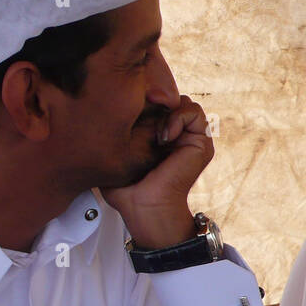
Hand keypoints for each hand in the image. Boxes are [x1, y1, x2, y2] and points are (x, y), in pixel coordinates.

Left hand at [103, 95, 214, 248]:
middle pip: (168, 97)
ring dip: (167, 111)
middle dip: (154, 102)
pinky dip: (178, 118)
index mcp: (158, 133)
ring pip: (183, 101)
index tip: (127, 114)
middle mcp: (175, 133)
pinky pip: (195, 112)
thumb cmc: (127, 189)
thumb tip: (104, 103)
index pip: (154, 100)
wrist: (143, 207)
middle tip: (141, 121)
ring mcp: (190, 137)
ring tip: (156, 133)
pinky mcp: (201, 143)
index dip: (141, 99)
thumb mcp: (113, 150)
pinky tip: (165, 136)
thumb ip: (112, 127)